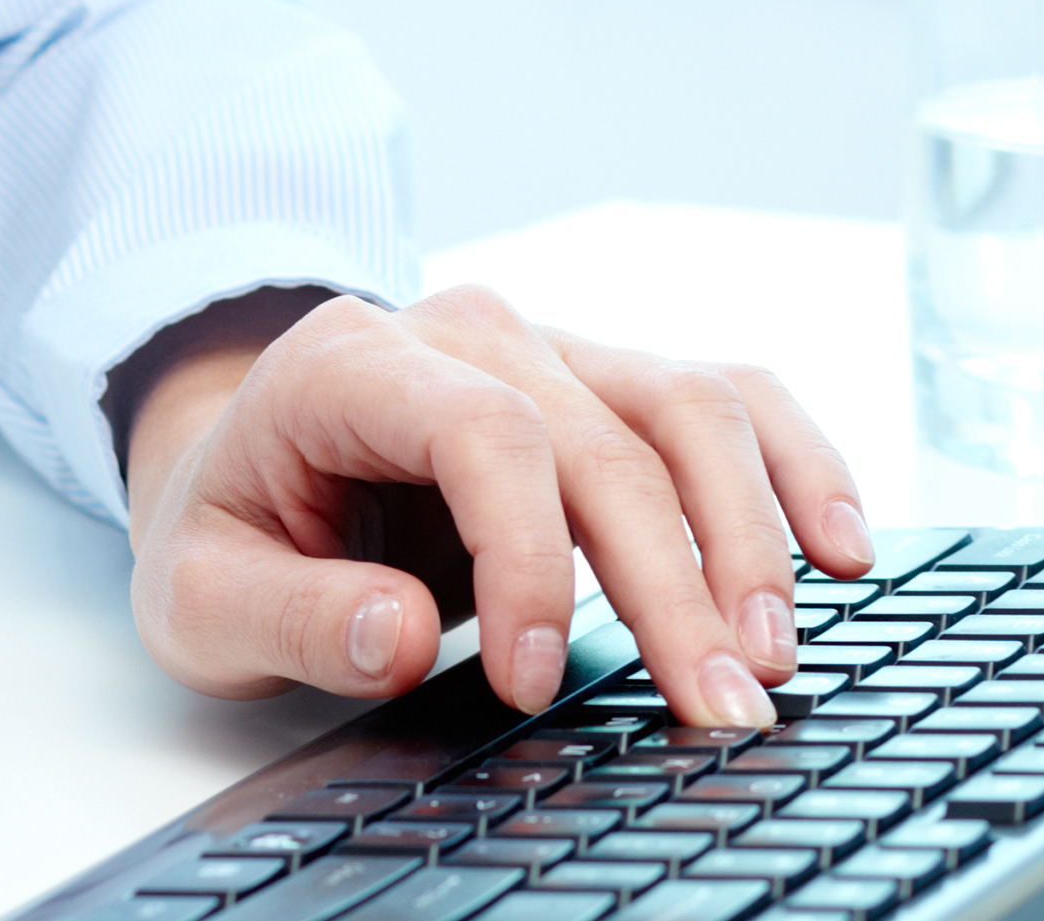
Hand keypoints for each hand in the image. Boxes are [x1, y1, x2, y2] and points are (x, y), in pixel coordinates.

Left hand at [117, 285, 873, 730]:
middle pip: (601, 435)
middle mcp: (465, 331)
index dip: (527, 558)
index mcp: (350, 360)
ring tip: (774, 657)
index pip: (481, 431)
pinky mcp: (607, 385)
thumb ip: (289, 614)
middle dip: (671, 581)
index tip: (529, 680)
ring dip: (749, 532)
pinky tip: (842, 549)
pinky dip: (794, 464)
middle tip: (717, 712)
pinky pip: (728, 397)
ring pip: (684, 404)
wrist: (249, 467)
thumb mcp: (201, 593)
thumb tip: (398, 632)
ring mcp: (547, 348)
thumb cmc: (233, 531)